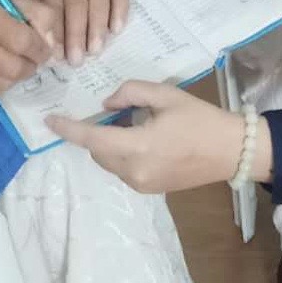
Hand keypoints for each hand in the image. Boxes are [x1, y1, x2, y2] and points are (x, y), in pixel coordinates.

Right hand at [0, 0, 58, 99]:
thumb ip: (41, 17)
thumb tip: (54, 49)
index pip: (24, 42)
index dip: (41, 49)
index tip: (44, 50)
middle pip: (15, 68)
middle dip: (31, 65)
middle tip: (31, 58)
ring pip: (4, 83)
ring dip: (16, 76)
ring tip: (15, 62)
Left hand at [29, 0, 130, 64]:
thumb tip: (40, 29)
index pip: (52, 5)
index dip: (53, 31)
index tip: (54, 54)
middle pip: (76, 7)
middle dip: (75, 36)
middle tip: (76, 61)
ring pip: (99, 2)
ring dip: (97, 29)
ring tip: (95, 51)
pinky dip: (119, 11)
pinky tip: (116, 29)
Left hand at [48, 81, 267, 193]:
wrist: (231, 151)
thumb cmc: (201, 119)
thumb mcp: (166, 94)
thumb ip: (131, 92)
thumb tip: (108, 103)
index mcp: (138, 147)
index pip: (92, 138)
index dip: (68, 129)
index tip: (49, 120)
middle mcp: (134, 171)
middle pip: (98, 152)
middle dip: (95, 132)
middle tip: (110, 111)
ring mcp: (141, 184)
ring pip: (109, 162)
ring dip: (109, 143)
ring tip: (134, 123)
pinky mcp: (149, 189)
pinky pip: (123, 169)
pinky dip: (123, 153)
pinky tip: (143, 138)